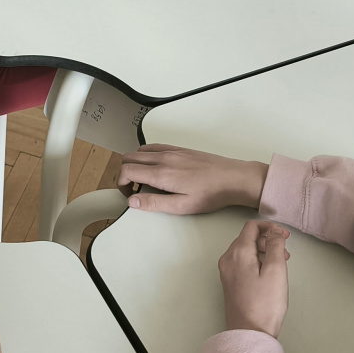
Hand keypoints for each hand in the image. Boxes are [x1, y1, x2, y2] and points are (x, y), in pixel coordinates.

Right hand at [118, 144, 268, 214]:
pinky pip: (153, 147)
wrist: (232, 178)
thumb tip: (133, 201)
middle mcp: (164, 157)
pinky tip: (156, 169)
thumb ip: (154, 203)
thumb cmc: (211, 193)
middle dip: (124, 174)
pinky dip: (146, 156)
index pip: (127, 170)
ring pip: (139, 150)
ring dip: (135, 164)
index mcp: (162, 173)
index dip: (121, 183)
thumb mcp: (182, 205)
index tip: (128, 194)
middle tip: (134, 189)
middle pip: (129, 157)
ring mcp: (171, 151)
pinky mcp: (179, 149)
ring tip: (144, 181)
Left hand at [219, 220, 289, 337]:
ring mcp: (227, 272)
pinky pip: (243, 263)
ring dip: (264, 251)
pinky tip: (269, 273)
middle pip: (248, 238)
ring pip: (246, 251)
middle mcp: (228, 259)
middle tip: (286, 252)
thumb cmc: (265, 303)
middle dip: (268, 240)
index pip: (251, 227)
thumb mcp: (276, 270)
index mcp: (238, 253)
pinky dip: (257, 262)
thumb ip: (275, 246)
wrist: (249, 333)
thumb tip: (274, 231)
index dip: (270, 227)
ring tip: (281, 263)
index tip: (285, 236)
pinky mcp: (230, 283)